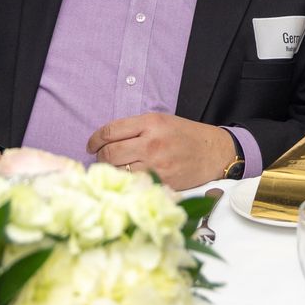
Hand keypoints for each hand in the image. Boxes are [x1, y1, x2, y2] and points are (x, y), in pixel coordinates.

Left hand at [86, 113, 234, 189]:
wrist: (213, 152)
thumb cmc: (185, 135)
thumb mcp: (161, 121)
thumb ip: (135, 128)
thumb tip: (105, 141)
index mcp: (151, 123)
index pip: (110, 132)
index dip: (94, 140)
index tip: (91, 145)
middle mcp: (152, 143)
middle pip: (110, 153)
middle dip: (100, 157)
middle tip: (101, 158)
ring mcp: (157, 165)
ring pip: (118, 171)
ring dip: (110, 172)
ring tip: (112, 170)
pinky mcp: (162, 182)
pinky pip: (133, 184)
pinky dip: (125, 182)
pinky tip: (125, 179)